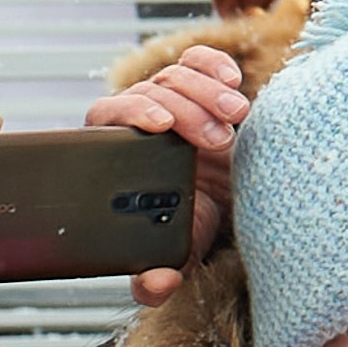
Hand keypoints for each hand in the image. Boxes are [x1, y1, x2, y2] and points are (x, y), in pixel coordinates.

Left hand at [85, 45, 244, 305]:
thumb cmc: (194, 224)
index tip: (162, 129)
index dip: (132, 115)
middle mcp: (139, 119)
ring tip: (238, 116)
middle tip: (219, 139)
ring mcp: (168, 98)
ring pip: (176, 75)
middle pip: (150, 92)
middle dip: (185, 110)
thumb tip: (155, 285)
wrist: (230, 204)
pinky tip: (232, 79)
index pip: (109, 117)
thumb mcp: (179, 252)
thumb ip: (158, 276)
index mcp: (117, 150)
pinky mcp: (198, 85)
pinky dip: (213, 64)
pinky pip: (197, 61)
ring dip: (207, 91)